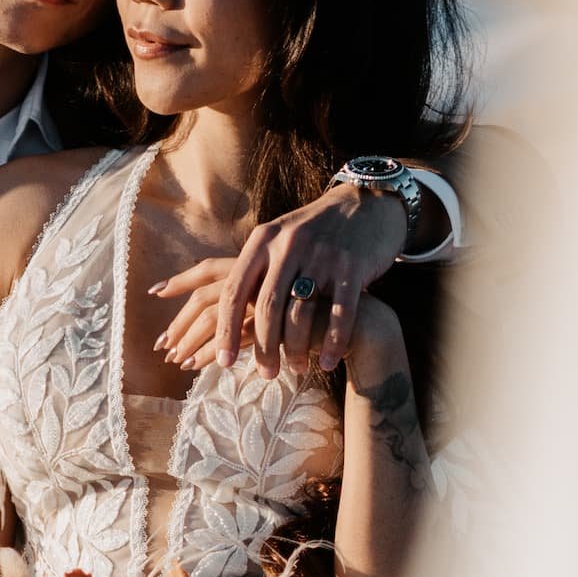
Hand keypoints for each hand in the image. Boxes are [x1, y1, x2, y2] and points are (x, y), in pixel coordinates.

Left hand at [151, 182, 408, 379]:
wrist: (365, 203)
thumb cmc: (312, 232)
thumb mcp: (276, 239)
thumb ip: (250, 269)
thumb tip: (211, 310)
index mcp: (262, 241)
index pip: (233, 291)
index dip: (224, 330)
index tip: (223, 362)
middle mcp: (288, 246)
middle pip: (264, 308)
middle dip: (263, 348)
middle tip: (266, 374)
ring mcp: (322, 256)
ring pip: (299, 315)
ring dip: (295, 349)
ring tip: (295, 369)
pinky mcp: (353, 266)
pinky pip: (339, 314)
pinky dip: (331, 343)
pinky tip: (326, 363)